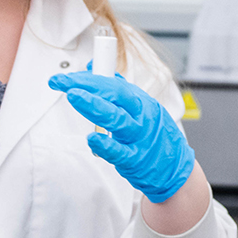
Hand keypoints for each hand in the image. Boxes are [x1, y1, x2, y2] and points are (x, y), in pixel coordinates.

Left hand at [50, 70, 193, 202]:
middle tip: (63, 82)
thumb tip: (93, 68)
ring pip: (117, 120)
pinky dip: (106, 145)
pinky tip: (92, 138)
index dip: (88, 78)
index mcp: (140, 102)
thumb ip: (117, 90)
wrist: (174, 168)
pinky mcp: (136, 161)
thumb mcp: (141, 109)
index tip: (65, 78)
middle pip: (115, 96)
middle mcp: (141, 117)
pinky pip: (120, 152)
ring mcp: (139, 138)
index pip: (113, 84)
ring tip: (74, 96)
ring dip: (95, 107)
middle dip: (87, 86)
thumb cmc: (154, 136)